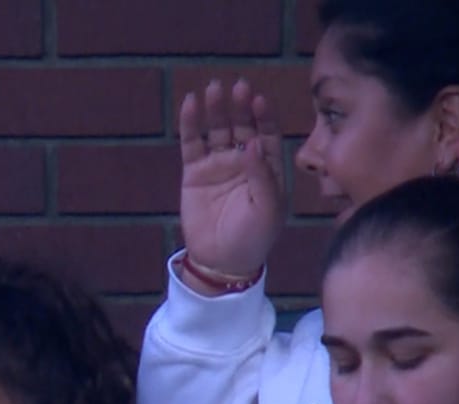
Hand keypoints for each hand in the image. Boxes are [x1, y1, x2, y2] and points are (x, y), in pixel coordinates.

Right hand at [178, 79, 285, 294]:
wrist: (222, 261)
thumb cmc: (254, 237)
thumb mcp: (267, 209)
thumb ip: (262, 175)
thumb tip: (254, 141)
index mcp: (268, 167)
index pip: (267, 134)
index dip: (264, 116)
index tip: (259, 100)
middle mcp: (244, 161)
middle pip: (243, 126)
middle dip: (240, 106)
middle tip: (237, 86)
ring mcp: (219, 164)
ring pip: (218, 129)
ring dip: (216, 109)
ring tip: (213, 89)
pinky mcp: (195, 172)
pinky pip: (193, 143)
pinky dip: (191, 124)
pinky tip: (190, 104)